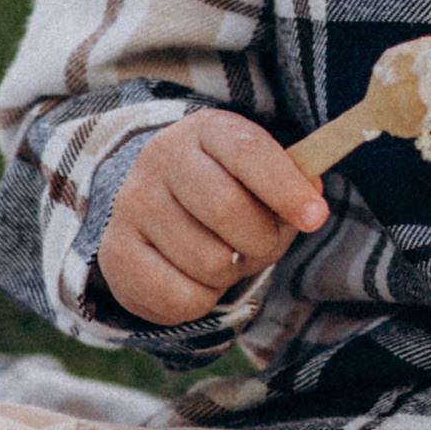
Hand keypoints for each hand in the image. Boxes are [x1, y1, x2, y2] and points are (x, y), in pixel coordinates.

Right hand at [97, 110, 328, 328]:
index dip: (286, 189)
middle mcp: (161, 159)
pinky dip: (202, 300)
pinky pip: (179, 297)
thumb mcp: (263, 178)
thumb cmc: (229, 192)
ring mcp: (132, 205)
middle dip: (259, 240)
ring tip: (221, 257)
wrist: (160, 207)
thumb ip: (293, 188)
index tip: (315, 218)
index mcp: (206, 130)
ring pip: (208, 261)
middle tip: (257, 245)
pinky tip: (194, 278)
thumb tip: (311, 208)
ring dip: (230, 273)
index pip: (249, 152)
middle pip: (228, 210)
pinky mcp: (115, 253)